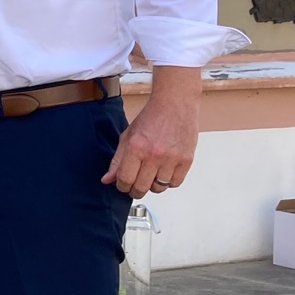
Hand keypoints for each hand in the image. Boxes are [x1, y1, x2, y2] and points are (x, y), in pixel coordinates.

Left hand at [102, 67, 200, 197]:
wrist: (175, 104)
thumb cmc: (151, 117)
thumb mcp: (127, 136)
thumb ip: (117, 160)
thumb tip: (107, 180)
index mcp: (136, 147)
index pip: (124, 180)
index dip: (122, 186)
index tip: (123, 184)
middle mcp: (154, 155)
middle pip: (141, 188)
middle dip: (135, 190)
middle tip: (135, 185)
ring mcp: (172, 159)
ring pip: (159, 188)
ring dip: (153, 185)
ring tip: (151, 175)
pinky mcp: (187, 160)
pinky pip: (175, 183)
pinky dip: (169, 182)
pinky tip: (164, 172)